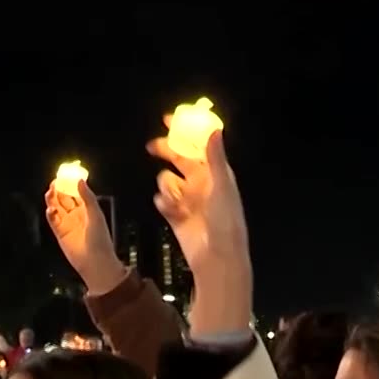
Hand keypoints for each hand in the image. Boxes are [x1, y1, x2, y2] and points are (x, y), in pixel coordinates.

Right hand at [44, 179, 126, 295]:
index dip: (69, 184)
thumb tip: (79, 181)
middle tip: (54, 183)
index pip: (76, 192)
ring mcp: (67, 224)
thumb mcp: (95, 213)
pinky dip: (50, 213)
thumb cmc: (100, 238)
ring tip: (50, 192)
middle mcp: (76, 215)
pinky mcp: (60, 233)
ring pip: (56, 207)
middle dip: (59, 190)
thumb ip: (87, 196)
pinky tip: (51, 209)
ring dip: (52, 199)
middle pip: (64, 198)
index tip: (64, 176)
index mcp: (87, 209)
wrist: (94, 261)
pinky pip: (52, 220)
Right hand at [147, 127, 247, 276]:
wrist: (217, 257)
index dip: (183, 132)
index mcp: (215, 173)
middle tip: (153, 147)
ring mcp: (187, 199)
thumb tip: (214, 130)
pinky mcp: (176, 215)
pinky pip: (162, 201)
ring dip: (166, 186)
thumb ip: (215, 157)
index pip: (197, 146)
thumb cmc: (226, 221)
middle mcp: (200, 183)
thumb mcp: (222, 185)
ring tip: (175, 199)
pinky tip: (170, 210)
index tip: (168, 120)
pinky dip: (163, 203)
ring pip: (166, 180)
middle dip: (165, 152)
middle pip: (178, 159)